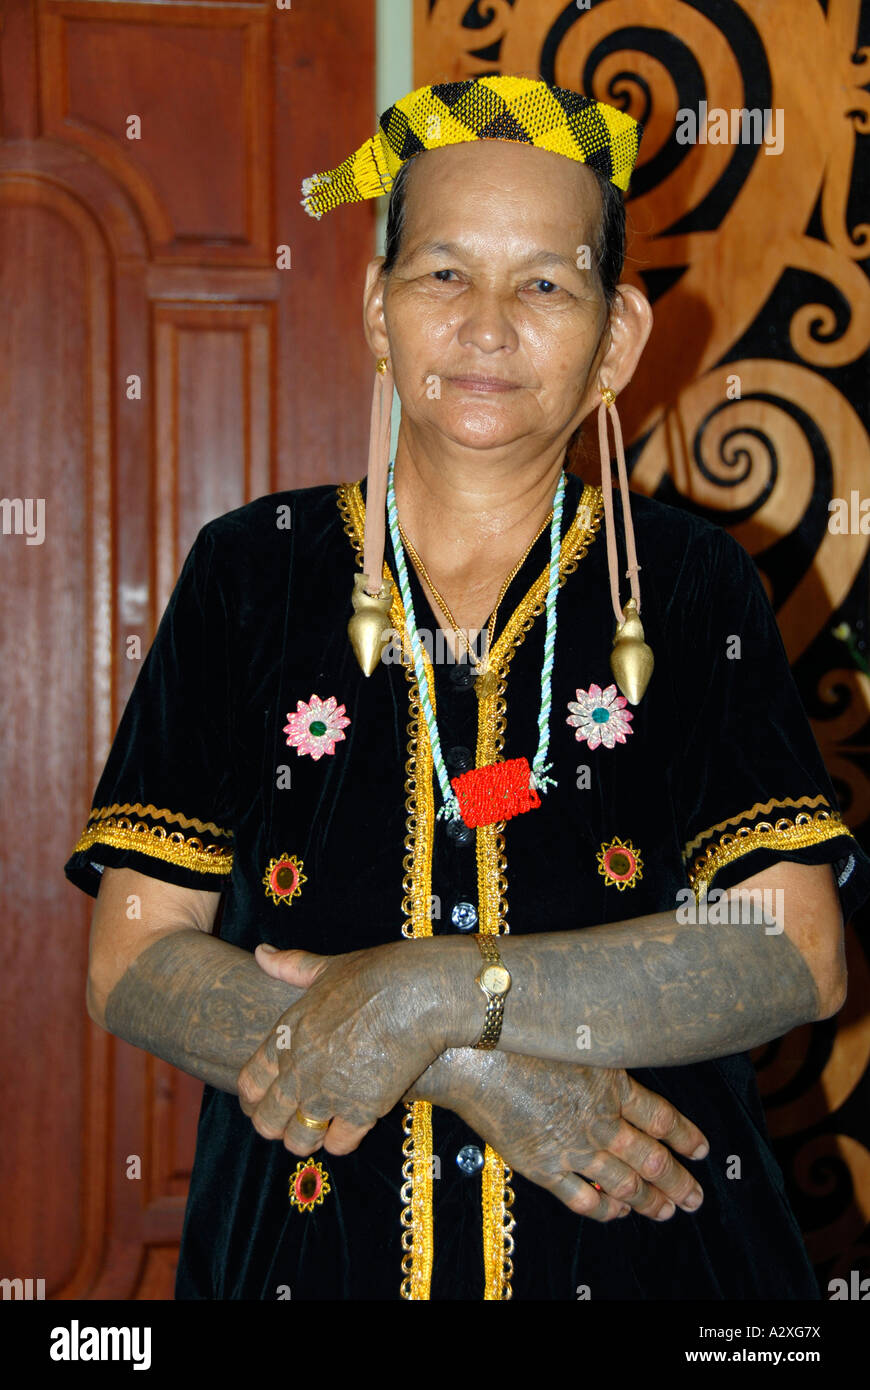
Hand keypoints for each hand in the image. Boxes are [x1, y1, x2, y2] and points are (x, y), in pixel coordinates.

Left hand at [238, 942, 444, 1155]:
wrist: (418, 992)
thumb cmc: (375, 974)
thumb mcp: (325, 968)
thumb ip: (290, 967)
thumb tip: (260, 952)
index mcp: (286, 1036)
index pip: (249, 1084)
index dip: (254, 1099)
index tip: (264, 1102)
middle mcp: (299, 1070)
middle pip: (267, 1121)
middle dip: (275, 1126)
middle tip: (291, 1124)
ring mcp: (327, 1093)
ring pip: (299, 1141)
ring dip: (307, 1140)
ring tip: (320, 1131)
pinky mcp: (361, 1109)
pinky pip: (339, 1145)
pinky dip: (342, 1141)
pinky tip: (351, 1127)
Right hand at [419, 1048, 706, 1221]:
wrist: (472, 1054)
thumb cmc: (517, 1033)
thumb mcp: (572, 1035)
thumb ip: (599, 1056)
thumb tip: (616, 1062)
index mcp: (610, 1082)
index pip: (661, 1117)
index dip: (685, 1136)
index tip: (702, 1150)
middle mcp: (599, 1118)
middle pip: (651, 1157)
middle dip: (677, 1180)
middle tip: (695, 1198)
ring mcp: (573, 1145)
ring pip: (623, 1182)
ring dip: (649, 1200)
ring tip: (666, 1211)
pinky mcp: (543, 1165)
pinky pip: (583, 1197)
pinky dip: (604, 1208)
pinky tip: (616, 1212)